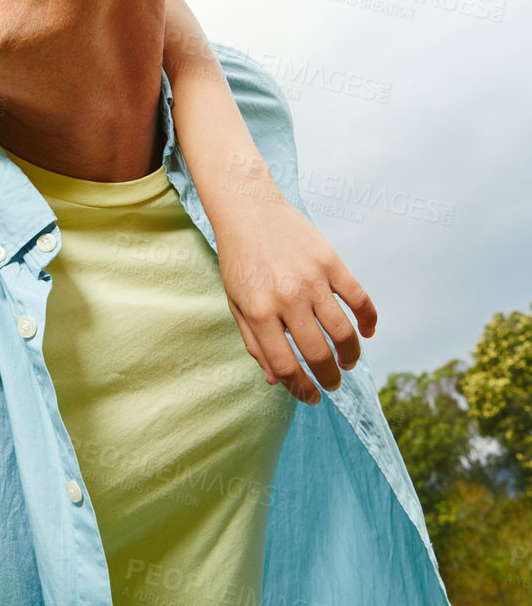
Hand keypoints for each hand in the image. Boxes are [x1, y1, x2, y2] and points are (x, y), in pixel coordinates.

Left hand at [216, 189, 377, 404]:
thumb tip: (276, 380)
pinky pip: (360, 299)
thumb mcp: (235, 302)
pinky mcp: (331, 263)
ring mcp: (312, 280)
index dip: (300, 388)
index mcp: (258, 311)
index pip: (286, 365)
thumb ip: (254, 341)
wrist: (249, 209)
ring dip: (350, 355)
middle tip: (332, 383)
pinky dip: (368, 320)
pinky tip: (366, 332)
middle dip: (329, 378)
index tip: (310, 396)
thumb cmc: (239, 259)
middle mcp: (286, 298)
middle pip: (319, 354)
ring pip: (343, 332)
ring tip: (347, 362)